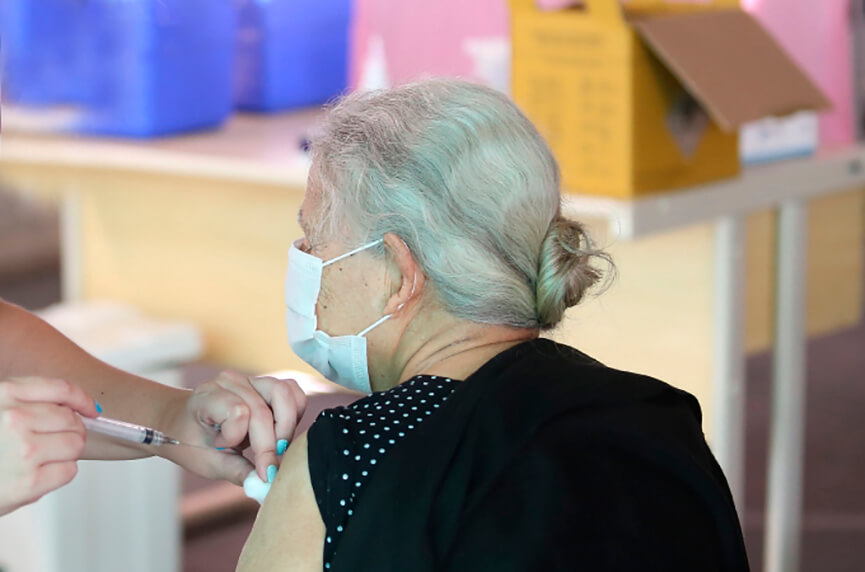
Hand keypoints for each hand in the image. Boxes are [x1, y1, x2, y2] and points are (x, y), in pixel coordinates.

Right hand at [0, 377, 98, 515]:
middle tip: (57, 443)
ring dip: (66, 453)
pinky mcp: (29, 483)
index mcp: (4, 394)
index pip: (61, 388)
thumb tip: (79, 409)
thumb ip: (25, 403)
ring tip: (42, 460)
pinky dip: (59, 474)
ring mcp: (24, 450)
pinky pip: (68, 471)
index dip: (82, 399)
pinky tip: (36, 476)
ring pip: (75, 444)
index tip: (92, 409)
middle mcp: (14, 418)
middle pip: (72, 420)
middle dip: (72, 431)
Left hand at [158, 371, 306, 485]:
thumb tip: (266, 487)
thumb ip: (239, 472)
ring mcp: (251, 379)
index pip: (238, 412)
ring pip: (286, 395)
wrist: (184, 423)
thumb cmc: (193, 443)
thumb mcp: (209, 463)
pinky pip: (293, 393)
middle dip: (270, 443)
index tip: (230, 454)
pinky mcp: (267, 383)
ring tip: (276, 446)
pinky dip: (295, 413)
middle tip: (267, 465)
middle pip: (265, 410)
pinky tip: (281, 432)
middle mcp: (231, 382)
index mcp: (208, 396)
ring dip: (287, 426)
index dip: (240, 439)